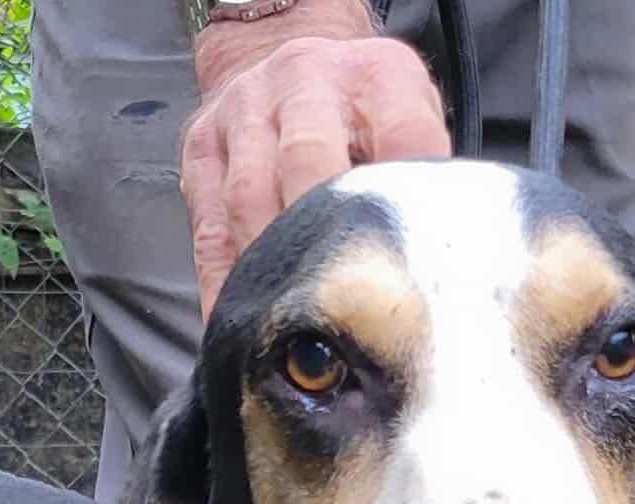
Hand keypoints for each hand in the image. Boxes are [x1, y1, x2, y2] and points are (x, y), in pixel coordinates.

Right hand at [182, 0, 448, 316]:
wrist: (277, 47)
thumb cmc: (357, 108)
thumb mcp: (407, 112)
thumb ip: (420, 173)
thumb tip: (432, 262)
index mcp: (375, 74)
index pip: (404, 139)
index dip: (405, 207)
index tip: (407, 272)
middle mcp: (305, 79)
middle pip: (309, 160)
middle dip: (322, 237)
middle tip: (339, 308)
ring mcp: (245, 110)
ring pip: (250, 197)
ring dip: (268, 265)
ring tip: (287, 324)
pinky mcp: (203, 146)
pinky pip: (211, 228)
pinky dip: (223, 282)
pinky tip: (236, 321)